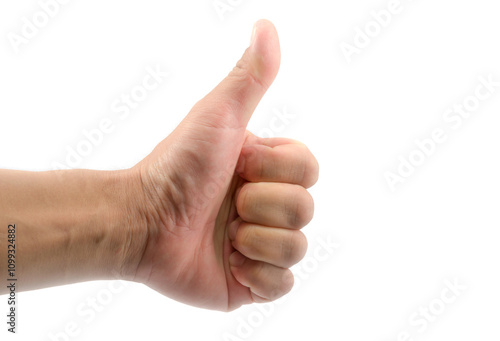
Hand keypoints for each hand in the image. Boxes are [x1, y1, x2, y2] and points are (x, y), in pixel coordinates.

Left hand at [123, 20, 318, 310]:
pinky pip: (283, 285)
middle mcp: (268, 206)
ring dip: (255, 241)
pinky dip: (256, 275)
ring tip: (222, 235)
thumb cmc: (177, 166)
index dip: (275, 171)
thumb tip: (266, 26)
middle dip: (261, 206)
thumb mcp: (219, 115)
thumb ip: (250, 76)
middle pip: (306, 210)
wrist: (141, 223)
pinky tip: (227, 263)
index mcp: (267, 171)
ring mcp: (261, 246)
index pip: (311, 171)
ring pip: (298, 248)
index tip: (238, 166)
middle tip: (226, 204)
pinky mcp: (250, 282)